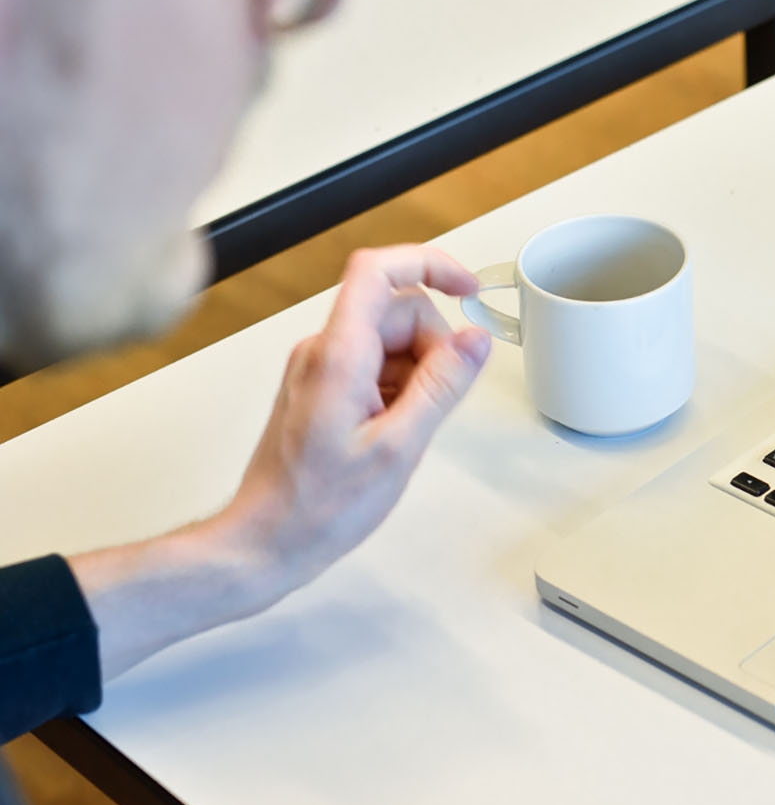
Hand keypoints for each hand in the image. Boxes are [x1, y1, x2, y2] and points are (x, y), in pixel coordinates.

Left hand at [221, 245, 489, 591]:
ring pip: (390, 339)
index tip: (468, 288)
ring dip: (416, 373)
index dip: (431, 265)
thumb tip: (475, 341)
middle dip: (432, 346)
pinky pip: (376, 366)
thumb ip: (442, 386)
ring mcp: (321, 368)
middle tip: (433, 402)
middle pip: (395, 309)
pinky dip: (399, 389)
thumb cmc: (319, 506)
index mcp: (337, 355)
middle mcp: (323, 351)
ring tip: (405, 428)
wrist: (269, 539)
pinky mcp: (324, 387)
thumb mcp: (399, 447)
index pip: (380, 272)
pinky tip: (392, 431)